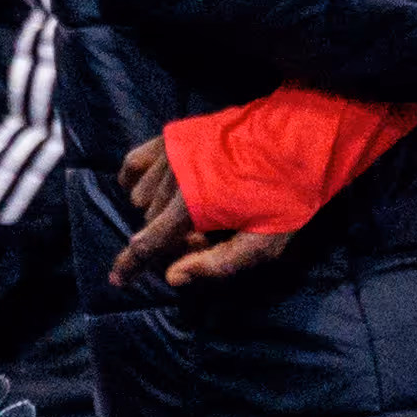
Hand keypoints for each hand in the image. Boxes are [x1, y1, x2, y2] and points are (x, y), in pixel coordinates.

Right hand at [107, 132, 301, 294]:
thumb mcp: (263, 243)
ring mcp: (170, 152)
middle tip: (208, 237)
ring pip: (144, 198)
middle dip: (173, 238)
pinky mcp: (173, 135)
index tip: (117, 281)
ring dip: (162, 213)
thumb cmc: (288, 195)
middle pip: (151, 223)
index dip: (130, 265)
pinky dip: (136, 182)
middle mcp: (173, 177)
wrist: (299, 137)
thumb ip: (217, 264)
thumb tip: (172, 277)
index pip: (149, 242)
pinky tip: (153, 192)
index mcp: (194, 204)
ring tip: (198, 212)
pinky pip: (135, 163)